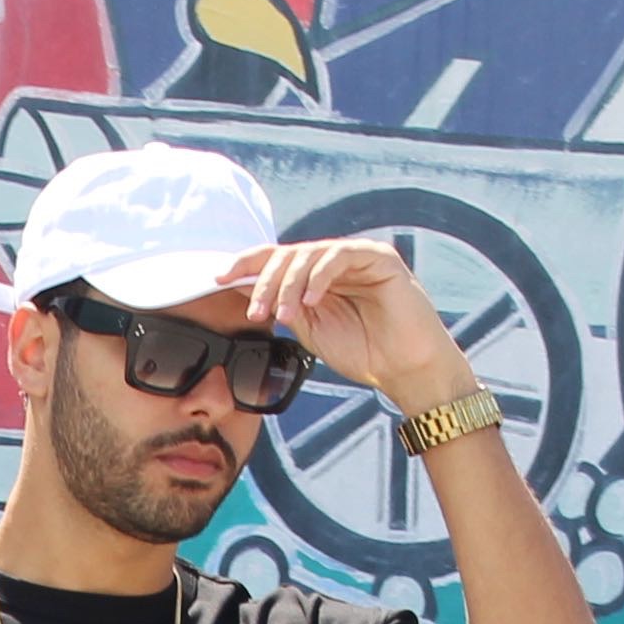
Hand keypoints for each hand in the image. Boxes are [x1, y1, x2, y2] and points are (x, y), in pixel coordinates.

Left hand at [224, 234, 473, 418]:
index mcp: (316, 276)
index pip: (277, 259)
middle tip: (257, 312)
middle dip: (266, 281)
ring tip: (285, 314)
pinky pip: (339, 256)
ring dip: (289, 284)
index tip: (219, 278)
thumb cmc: (362, 351)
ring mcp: (356, 256)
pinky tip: (310, 300)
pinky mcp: (378, 257)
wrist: (404, 369)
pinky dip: (319, 276)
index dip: (247, 264)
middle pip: (288, 254)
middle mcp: (333, 261)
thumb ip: (281, 305)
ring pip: (309, 254)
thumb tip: (240, 286)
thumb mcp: (309, 328)